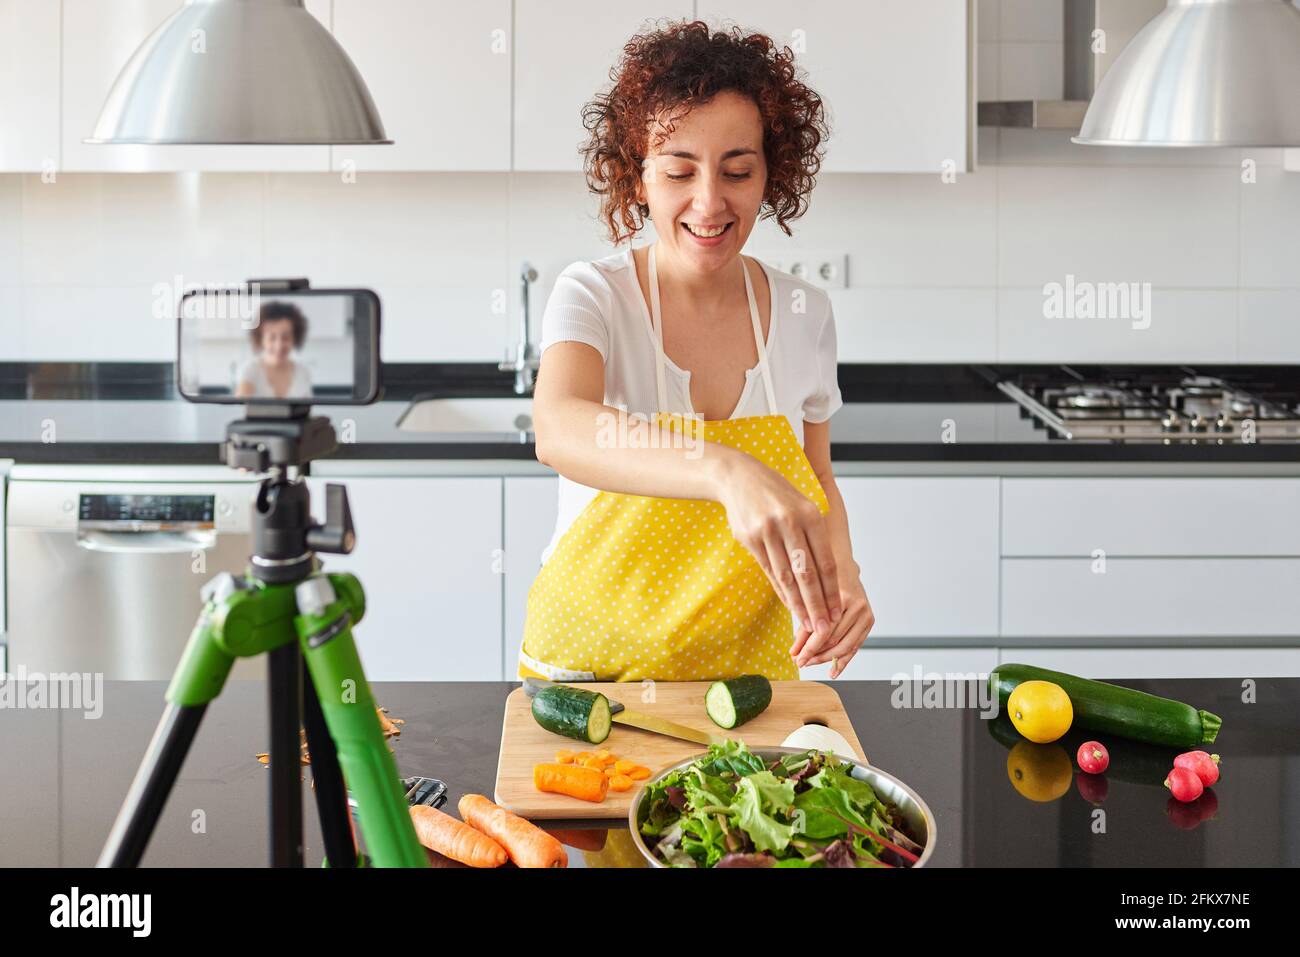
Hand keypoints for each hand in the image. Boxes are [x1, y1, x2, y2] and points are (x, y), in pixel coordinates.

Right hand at [713, 451, 841, 644]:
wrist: (738, 476)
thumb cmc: (776, 493)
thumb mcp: (802, 505)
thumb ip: (815, 536)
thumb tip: (830, 575)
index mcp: (809, 514)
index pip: (825, 561)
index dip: (831, 589)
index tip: (837, 611)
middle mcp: (789, 523)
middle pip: (806, 573)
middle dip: (817, 604)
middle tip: (825, 628)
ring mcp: (767, 531)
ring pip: (786, 576)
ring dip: (798, 603)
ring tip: (808, 623)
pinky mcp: (749, 539)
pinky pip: (769, 570)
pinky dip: (780, 590)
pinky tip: (789, 604)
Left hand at [790, 577, 873, 678]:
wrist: (844, 569)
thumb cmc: (824, 582)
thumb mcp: (811, 600)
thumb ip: (803, 626)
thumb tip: (794, 652)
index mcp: (842, 597)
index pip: (824, 630)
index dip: (809, 647)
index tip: (797, 658)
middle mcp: (857, 606)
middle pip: (835, 640)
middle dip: (816, 655)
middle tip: (801, 662)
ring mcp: (866, 614)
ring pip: (845, 646)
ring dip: (827, 659)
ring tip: (812, 664)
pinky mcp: (869, 621)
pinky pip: (855, 646)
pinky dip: (843, 660)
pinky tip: (833, 671)